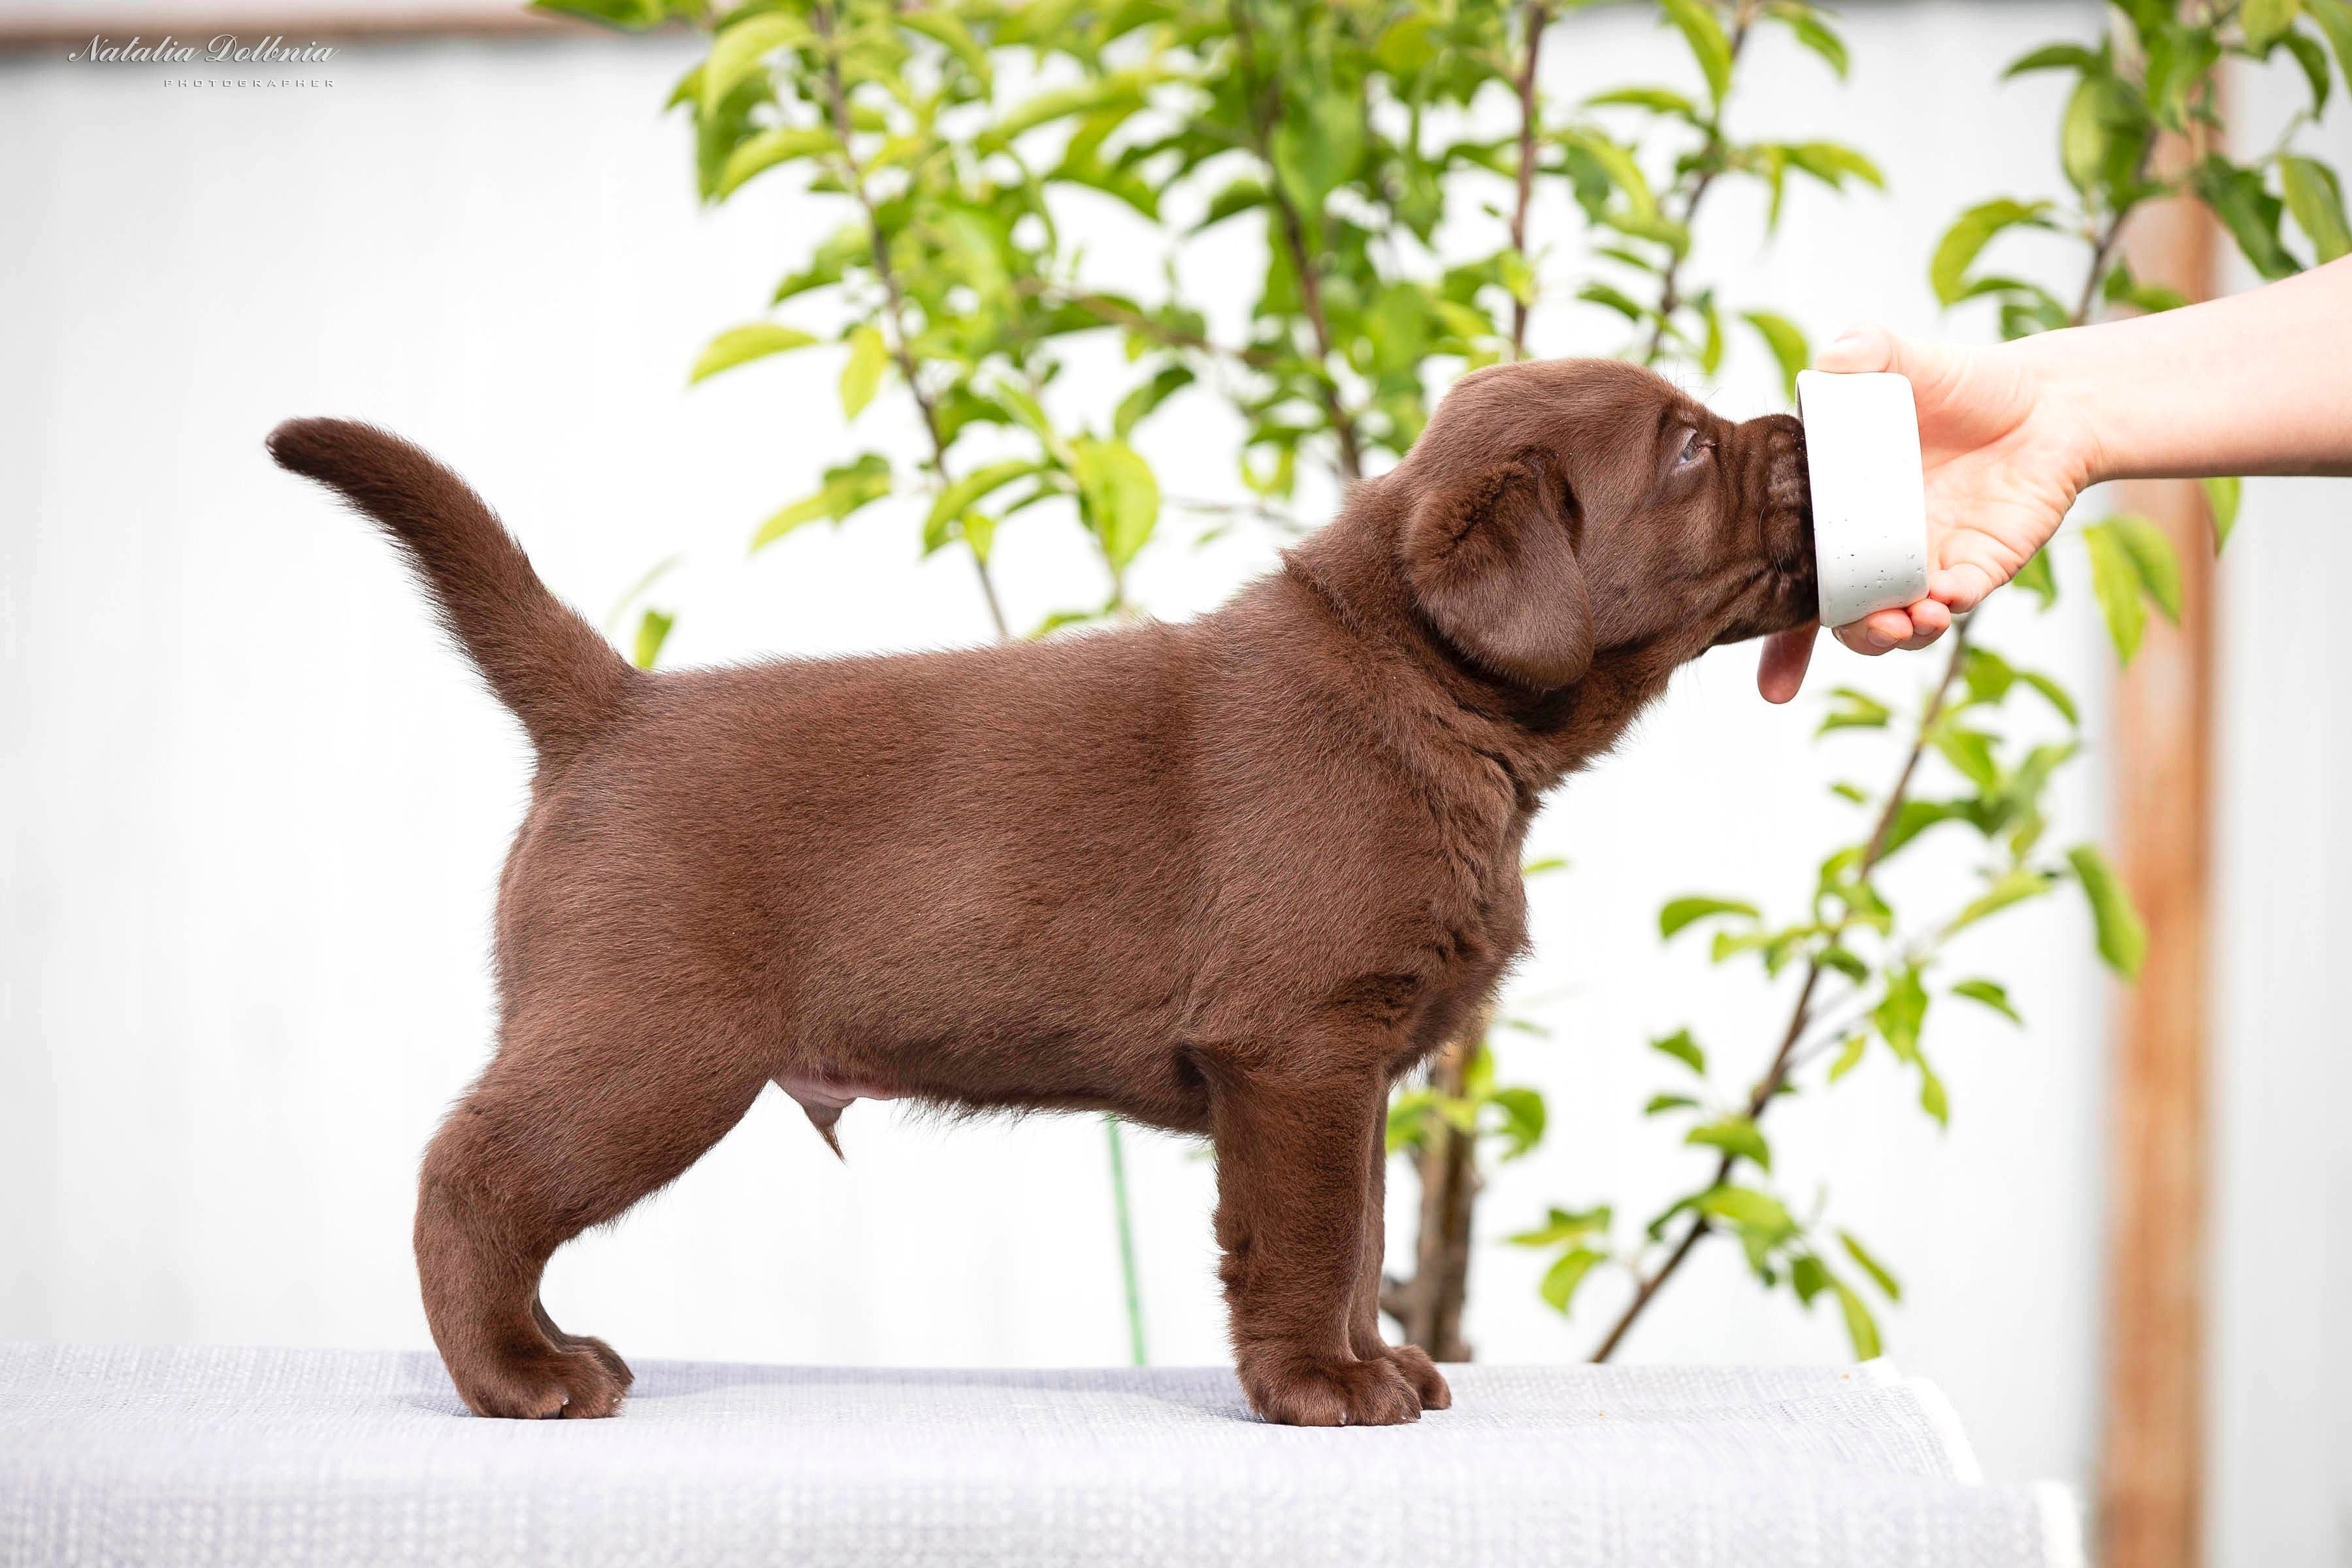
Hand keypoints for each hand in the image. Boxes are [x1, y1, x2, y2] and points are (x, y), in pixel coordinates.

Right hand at [1756, 324, 2097, 701]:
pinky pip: (1959, 597)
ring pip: (1897, 620)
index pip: (1793, 569)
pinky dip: (1949, 605)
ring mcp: (1926, 562)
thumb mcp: (1905, 357)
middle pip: (1842, 612)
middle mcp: (1875, 548)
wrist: (2047, 402)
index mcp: (1837, 511)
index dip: (1771, 620)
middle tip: (1858, 624)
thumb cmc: (1964, 385)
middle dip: (1848, 632)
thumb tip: (1832, 358)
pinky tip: (1946, 596)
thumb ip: (1866, 349)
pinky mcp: (1980, 566)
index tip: (1753, 638)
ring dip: (1894, 633)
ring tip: (1903, 621)